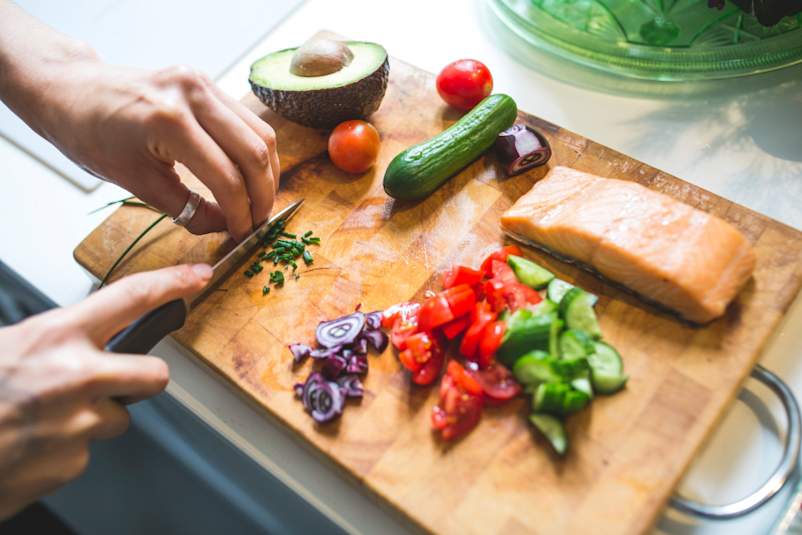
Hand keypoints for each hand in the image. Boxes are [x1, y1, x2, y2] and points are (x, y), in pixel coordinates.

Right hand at [0, 263, 211, 519]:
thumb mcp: (8, 345)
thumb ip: (51, 339)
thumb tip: (81, 336)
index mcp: (56, 336)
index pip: (130, 297)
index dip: (170, 283)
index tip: (197, 277)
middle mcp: (77, 376)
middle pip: (154, 375)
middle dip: (143, 380)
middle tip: (117, 383)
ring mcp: (79, 423)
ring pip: (114, 419)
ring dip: (89, 420)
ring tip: (44, 419)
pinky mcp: (74, 461)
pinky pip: (85, 452)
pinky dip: (64, 451)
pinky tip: (32, 445)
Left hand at [44, 60, 280, 240]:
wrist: (70, 90)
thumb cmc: (90, 135)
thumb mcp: (136, 182)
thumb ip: (187, 208)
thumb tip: (225, 227)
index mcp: (169, 121)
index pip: (226, 177)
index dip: (241, 212)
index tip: (243, 234)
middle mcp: (192, 94)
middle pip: (254, 152)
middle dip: (263, 194)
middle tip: (258, 221)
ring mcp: (202, 82)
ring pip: (261, 133)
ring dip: (266, 172)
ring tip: (258, 201)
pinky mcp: (205, 81)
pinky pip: (246, 119)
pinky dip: (254, 150)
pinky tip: (249, 174)